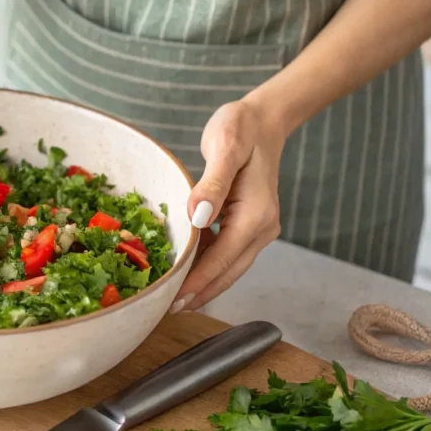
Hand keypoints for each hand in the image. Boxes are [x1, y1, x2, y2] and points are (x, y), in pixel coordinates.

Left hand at [170, 99, 285, 313]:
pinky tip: (184, 270)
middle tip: (167, 310)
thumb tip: (197, 217)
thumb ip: (212, 184)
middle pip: (228, 271)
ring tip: (172, 298)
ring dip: (203, 283)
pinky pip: (226, 252)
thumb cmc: (241, 128)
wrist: (263, 120)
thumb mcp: (226, 147)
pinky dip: (206, 264)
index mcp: (256, 214)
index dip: (198, 282)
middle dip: (200, 293)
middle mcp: (261, 227)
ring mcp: (257, 228)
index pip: (223, 259)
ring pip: (228, 266)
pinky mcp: (248, 224)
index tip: (174, 301)